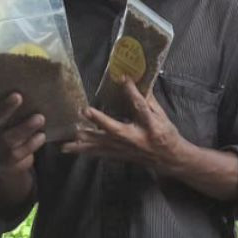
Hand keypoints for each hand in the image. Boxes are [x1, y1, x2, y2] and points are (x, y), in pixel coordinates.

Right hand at [0, 93, 43, 174]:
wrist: (9, 163)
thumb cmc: (9, 132)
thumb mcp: (5, 120)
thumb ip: (7, 107)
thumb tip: (24, 83)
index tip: (6, 90)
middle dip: (5, 108)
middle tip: (19, 96)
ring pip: (7, 139)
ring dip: (24, 127)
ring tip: (40, 118)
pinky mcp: (6, 161)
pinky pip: (19, 153)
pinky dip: (31, 143)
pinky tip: (42, 135)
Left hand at [60, 76, 184, 172]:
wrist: (169, 158)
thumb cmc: (166, 135)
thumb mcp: (163, 117)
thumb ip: (149, 102)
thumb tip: (136, 84)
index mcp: (150, 125)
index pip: (140, 106)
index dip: (132, 92)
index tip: (123, 78)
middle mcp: (135, 138)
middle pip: (115, 129)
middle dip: (99, 120)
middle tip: (83, 111)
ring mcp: (125, 148)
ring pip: (102, 144)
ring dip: (84, 140)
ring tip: (68, 137)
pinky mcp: (118, 155)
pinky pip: (99, 152)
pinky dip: (84, 150)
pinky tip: (69, 148)